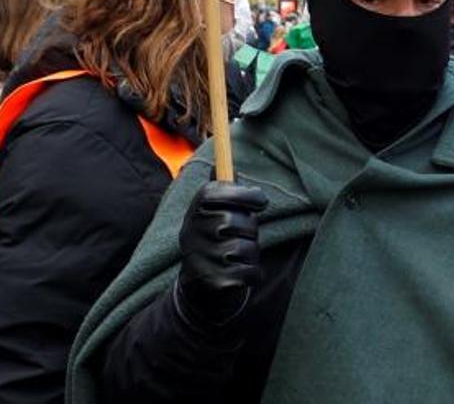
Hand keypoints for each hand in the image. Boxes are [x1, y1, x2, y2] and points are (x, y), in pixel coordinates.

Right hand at [176, 181, 267, 327]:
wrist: (200, 291)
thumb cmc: (215, 243)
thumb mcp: (211, 216)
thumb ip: (221, 192)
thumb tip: (221, 163)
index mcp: (194, 212)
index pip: (217, 192)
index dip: (243, 194)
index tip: (261, 201)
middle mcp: (192, 234)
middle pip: (236, 220)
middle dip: (249, 230)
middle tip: (240, 237)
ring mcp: (202, 259)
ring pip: (246, 247)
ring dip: (250, 253)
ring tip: (236, 257)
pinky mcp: (215, 283)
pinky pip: (250, 271)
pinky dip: (252, 274)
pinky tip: (239, 275)